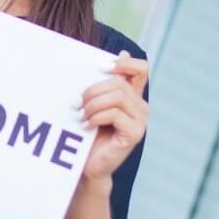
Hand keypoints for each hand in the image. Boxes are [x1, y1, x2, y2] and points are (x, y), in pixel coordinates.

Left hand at [79, 51, 149, 182]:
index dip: (125, 63)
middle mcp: (141, 106)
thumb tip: (121, 54)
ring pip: (117, 97)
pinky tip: (87, 125)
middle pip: (119, 83)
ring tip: (82, 115)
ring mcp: (141, 120)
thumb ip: (104, 82)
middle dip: (94, 90)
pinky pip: (115, 114)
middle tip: (77, 103)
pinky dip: (97, 116)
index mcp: (133, 96)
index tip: (103, 68)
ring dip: (93, 104)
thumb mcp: (94, 103)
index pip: (141, 69)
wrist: (87, 164)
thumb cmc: (88, 134)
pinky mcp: (135, 133)